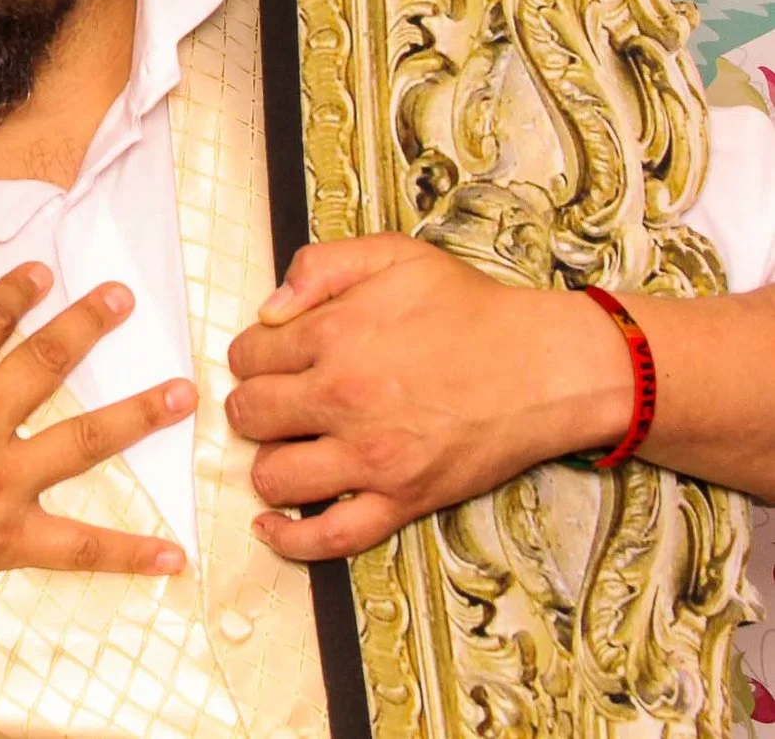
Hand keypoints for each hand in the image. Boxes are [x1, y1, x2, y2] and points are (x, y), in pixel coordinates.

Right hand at [0, 263, 196, 643]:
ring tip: (181, 394)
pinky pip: (79, 546)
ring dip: (136, 414)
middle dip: (86, 326)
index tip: (42, 272)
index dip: (13, 294)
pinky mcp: (8, 536)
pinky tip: (171, 554)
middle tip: (123, 300)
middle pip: (44, 363)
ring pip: (83, 440)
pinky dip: (127, 553)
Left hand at [225, 235, 627, 560]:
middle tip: (278, 402)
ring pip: (272, 476)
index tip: (271, 360)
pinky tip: (271, 525)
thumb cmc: (472, 309)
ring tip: (290, 448)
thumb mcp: (393, 255)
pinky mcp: (402, 499)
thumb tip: (267, 311)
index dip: (254, 356)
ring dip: (268, 463)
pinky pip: (330, 536)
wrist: (546, 367)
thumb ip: (319, 266)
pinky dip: (290, 538)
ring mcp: (371, 456)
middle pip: (249, 414)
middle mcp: (343, 397)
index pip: (247, 356)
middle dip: (254, 406)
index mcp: (334, 335)